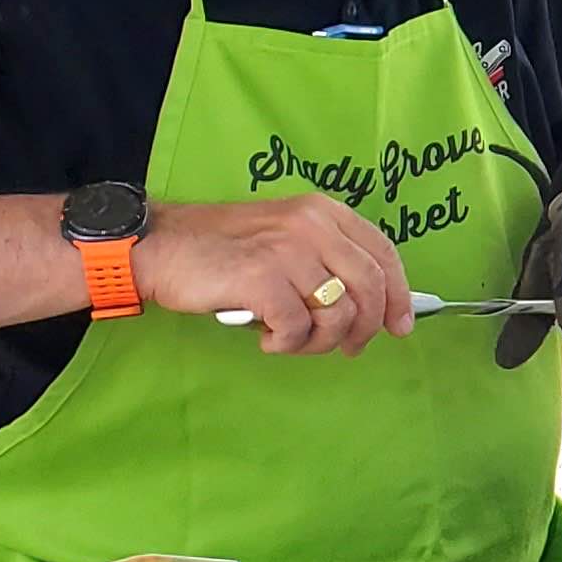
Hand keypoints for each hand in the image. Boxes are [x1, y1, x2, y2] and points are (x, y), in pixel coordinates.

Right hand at [133, 193, 414, 353]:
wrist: (161, 246)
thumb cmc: (222, 250)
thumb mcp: (284, 238)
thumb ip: (327, 262)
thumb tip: (372, 308)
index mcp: (323, 212)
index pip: (383, 252)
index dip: (399, 295)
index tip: (400, 327)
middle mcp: (311, 225)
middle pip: (370, 288)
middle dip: (364, 329)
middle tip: (347, 349)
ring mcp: (287, 249)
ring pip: (337, 314)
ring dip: (319, 341)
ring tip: (292, 339)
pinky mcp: (261, 278)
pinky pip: (298, 328)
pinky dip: (287, 343)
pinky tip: (268, 338)